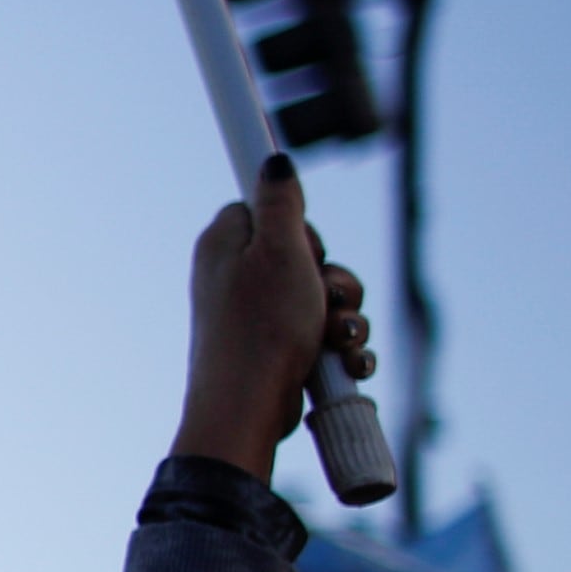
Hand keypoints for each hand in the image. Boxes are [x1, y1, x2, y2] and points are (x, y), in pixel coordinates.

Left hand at [173, 157, 372, 480]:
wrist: (248, 409)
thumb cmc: (261, 328)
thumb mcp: (279, 250)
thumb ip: (281, 203)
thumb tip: (273, 162)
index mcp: (225, 243)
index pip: (267, 208)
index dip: (298, 227)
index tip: (305, 247)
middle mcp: (236, 276)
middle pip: (307, 255)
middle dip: (335, 280)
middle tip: (328, 298)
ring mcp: (256, 316)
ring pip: (322, 298)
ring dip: (345, 318)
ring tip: (335, 338)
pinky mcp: (276, 349)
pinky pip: (322, 335)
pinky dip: (339, 348)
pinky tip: (343, 363)